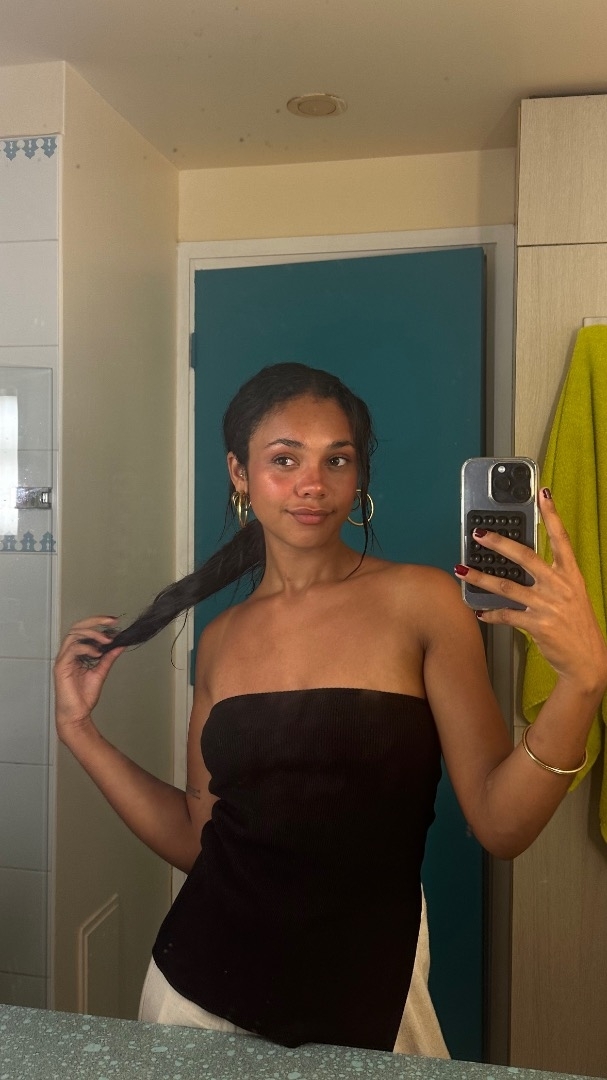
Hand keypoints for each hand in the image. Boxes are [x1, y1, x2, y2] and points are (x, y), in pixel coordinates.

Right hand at [54, 616, 123, 738]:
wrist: (77, 714)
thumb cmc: (83, 697)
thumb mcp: (100, 673)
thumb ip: (108, 658)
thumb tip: (120, 645)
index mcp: (76, 653)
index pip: (83, 629)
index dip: (98, 622)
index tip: (114, 621)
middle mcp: (68, 653)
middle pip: (77, 627)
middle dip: (95, 621)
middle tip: (112, 622)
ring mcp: (63, 659)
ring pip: (73, 635)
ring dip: (92, 634)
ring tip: (106, 641)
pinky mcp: (61, 667)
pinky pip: (72, 649)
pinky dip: (86, 648)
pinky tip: (97, 654)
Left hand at [455, 489, 606, 694]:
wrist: (587, 660)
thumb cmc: (576, 625)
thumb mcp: (572, 595)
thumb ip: (552, 577)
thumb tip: (526, 562)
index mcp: (570, 575)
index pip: (561, 539)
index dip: (552, 516)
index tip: (543, 494)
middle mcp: (560, 587)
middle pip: (525, 557)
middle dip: (500, 544)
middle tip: (480, 534)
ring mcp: (548, 605)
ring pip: (507, 586)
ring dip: (480, 578)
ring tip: (462, 570)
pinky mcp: (538, 625)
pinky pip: (507, 615)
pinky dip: (491, 614)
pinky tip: (479, 612)